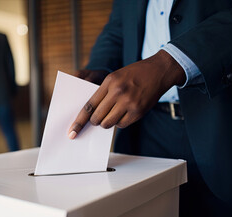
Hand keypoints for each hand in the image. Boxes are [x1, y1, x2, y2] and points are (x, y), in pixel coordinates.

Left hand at [68, 50, 184, 138]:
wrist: (159, 71)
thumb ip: (103, 93)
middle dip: (95, 121)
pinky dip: (120, 122)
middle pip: (97, 117)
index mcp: (109, 82)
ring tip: (113, 113)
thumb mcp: (115, 77)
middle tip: (97, 119)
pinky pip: (122, 125)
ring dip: (107, 122)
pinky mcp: (138, 112)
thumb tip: (92, 113)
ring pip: (108, 123)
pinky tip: (124, 113)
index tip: (72, 131)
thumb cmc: (134, 74)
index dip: (79, 120)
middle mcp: (118, 93)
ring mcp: (129, 103)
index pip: (89, 105)